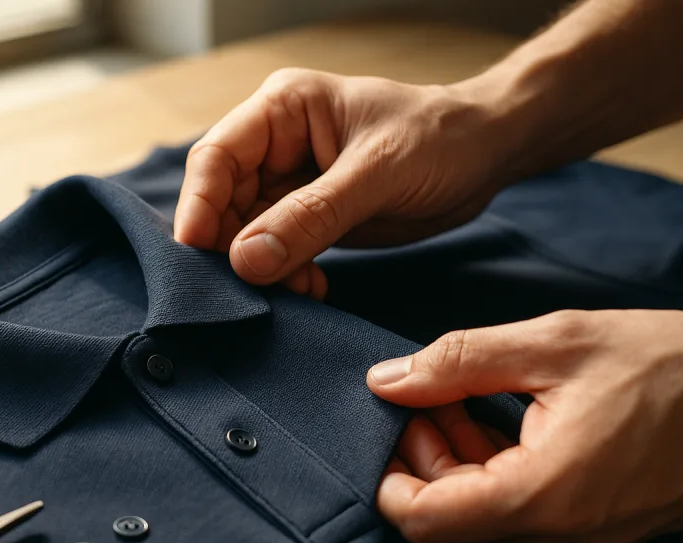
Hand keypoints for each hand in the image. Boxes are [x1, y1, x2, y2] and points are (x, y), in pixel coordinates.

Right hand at [173, 68, 508, 295]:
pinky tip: (311, 291)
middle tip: (248, 290)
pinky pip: (277, 253)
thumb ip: (312, 216)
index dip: (199, 206)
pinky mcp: (310, 218)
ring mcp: (291, 184)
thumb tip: (246, 260)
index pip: (217, 158)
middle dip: (231, 249)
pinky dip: (286, 277)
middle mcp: (276, 146)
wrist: (486, 155)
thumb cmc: (439, 140)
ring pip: (247, 235)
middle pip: (223, 202)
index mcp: (283, 110)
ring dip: (262, 271)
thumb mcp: (377, 173)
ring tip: (293, 293)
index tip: (195, 254)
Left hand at [368, 309, 682, 542]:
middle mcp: (561, 537)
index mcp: (545, 495)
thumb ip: (459, 361)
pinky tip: (499, 418)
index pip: (426, 522)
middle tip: (427, 398)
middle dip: (422, 459)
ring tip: (461, 399)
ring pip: (482, 519)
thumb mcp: (556, 342)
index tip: (389, 427)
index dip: (389, 479)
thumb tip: (386, 380)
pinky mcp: (597, 533)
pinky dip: (493, 472)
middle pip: (448, 520)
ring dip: (456, 462)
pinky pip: (520, 517)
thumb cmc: (672, 364)